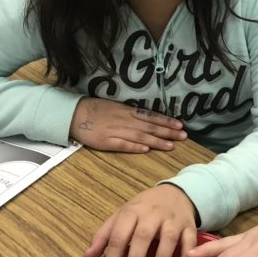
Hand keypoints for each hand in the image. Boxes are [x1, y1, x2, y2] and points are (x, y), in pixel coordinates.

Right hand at [69, 97, 186, 151]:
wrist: (74, 114)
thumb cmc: (96, 110)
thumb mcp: (116, 107)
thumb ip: (132, 114)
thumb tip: (150, 118)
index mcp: (127, 111)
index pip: (151, 117)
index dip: (166, 122)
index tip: (180, 126)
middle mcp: (125, 120)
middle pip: (150, 126)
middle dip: (167, 132)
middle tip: (183, 137)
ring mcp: (116, 131)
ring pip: (140, 136)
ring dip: (156, 141)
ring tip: (171, 146)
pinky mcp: (106, 141)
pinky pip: (122, 144)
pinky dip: (134, 146)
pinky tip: (146, 149)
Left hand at [85, 184, 197, 256]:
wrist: (175, 193)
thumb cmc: (144, 209)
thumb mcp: (121, 216)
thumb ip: (104, 236)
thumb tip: (87, 256)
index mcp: (132, 212)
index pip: (119, 235)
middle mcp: (152, 214)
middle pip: (143, 236)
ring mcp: (173, 219)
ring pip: (168, 238)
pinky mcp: (189, 225)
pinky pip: (190, 240)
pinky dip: (187, 255)